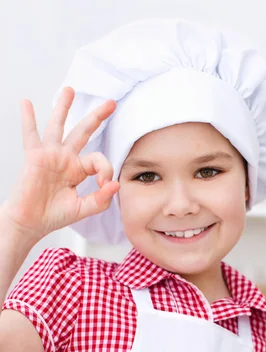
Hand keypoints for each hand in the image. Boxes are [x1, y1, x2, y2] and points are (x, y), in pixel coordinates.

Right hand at [3, 87, 119, 241]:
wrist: (32, 223)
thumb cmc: (54, 215)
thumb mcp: (83, 209)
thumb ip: (101, 199)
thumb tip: (115, 184)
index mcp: (79, 170)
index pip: (99, 160)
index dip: (106, 169)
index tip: (104, 184)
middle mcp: (66, 159)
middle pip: (84, 132)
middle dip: (97, 117)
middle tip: (111, 103)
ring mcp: (51, 155)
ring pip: (59, 126)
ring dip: (64, 107)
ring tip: (70, 90)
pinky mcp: (35, 157)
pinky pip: (31, 135)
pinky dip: (28, 118)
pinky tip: (26, 102)